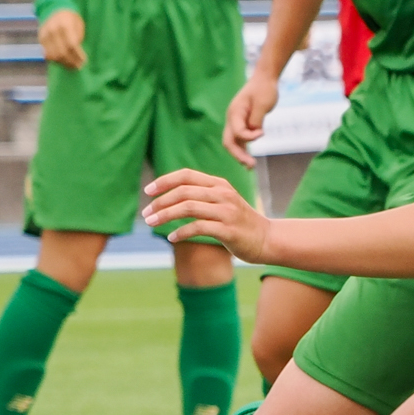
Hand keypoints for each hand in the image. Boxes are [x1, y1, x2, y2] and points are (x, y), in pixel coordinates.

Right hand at [39, 8, 86, 70]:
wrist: (54, 8)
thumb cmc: (71, 18)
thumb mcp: (78, 24)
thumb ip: (77, 38)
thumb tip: (76, 55)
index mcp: (65, 25)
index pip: (71, 45)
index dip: (77, 55)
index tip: (84, 61)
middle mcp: (53, 30)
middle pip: (61, 52)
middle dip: (71, 61)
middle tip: (78, 66)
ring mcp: (45, 35)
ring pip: (53, 55)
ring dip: (63, 63)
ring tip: (71, 66)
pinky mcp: (40, 39)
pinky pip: (47, 54)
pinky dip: (55, 60)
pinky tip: (63, 62)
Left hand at [141, 168, 266, 260]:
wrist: (267, 239)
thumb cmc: (240, 222)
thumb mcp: (223, 202)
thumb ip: (202, 196)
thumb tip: (170, 196)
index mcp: (219, 184)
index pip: (187, 175)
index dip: (164, 181)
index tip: (147, 191)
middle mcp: (223, 194)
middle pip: (184, 191)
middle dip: (160, 202)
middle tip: (146, 214)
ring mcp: (227, 211)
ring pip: (188, 208)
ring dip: (165, 215)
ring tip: (151, 224)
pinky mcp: (228, 230)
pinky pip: (198, 228)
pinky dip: (181, 233)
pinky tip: (172, 238)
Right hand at [225, 69, 279, 163]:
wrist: (265, 79)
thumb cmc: (264, 89)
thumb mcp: (262, 104)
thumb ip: (256, 120)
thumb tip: (254, 134)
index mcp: (235, 112)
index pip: (237, 131)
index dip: (249, 136)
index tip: (262, 133)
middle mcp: (232, 118)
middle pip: (229, 141)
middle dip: (238, 155)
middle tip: (250, 165)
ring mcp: (236, 122)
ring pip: (234, 143)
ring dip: (241, 155)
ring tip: (251, 166)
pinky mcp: (243, 124)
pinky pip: (240, 140)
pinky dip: (244, 149)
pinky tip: (250, 159)